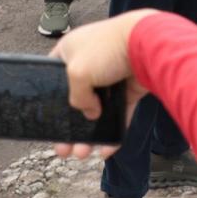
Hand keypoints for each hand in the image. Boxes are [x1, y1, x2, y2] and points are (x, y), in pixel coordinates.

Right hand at [50, 9, 154, 158]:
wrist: (149, 43)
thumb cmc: (110, 47)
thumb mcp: (77, 71)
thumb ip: (76, 97)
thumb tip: (90, 114)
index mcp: (71, 50)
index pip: (53, 75)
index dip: (49, 96)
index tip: (47, 118)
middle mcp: (90, 64)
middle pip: (75, 100)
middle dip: (68, 127)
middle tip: (62, 148)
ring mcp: (110, 78)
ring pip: (97, 112)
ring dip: (89, 135)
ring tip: (81, 154)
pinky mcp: (129, 90)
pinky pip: (119, 116)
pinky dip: (114, 133)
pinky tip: (105, 150)